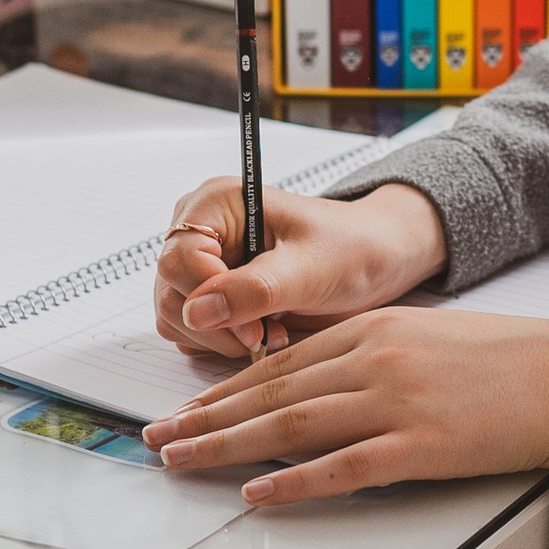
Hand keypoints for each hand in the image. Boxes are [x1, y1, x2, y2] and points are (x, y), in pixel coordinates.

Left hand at [141, 303, 548, 507]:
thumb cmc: (508, 362)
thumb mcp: (429, 338)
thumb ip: (373, 358)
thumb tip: (321, 393)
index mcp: (374, 329)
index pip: (279, 363)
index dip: (224, 389)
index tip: (186, 407)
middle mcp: (375, 359)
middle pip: (271, 393)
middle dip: (206, 417)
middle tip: (158, 438)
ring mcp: (396, 402)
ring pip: (291, 426)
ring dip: (227, 446)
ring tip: (182, 461)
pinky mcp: (422, 446)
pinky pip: (343, 468)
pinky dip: (294, 483)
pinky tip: (257, 493)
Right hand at [152, 180, 445, 365]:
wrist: (377, 260)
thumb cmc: (352, 249)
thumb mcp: (310, 268)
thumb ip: (254, 289)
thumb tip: (196, 311)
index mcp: (217, 204)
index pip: (177, 259)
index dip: (207, 299)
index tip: (253, 325)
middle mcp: (201, 232)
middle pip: (171, 293)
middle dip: (216, 325)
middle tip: (266, 334)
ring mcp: (202, 266)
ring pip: (176, 318)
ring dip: (220, 339)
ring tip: (271, 331)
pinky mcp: (211, 297)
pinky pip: (192, 333)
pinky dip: (223, 344)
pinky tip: (264, 334)